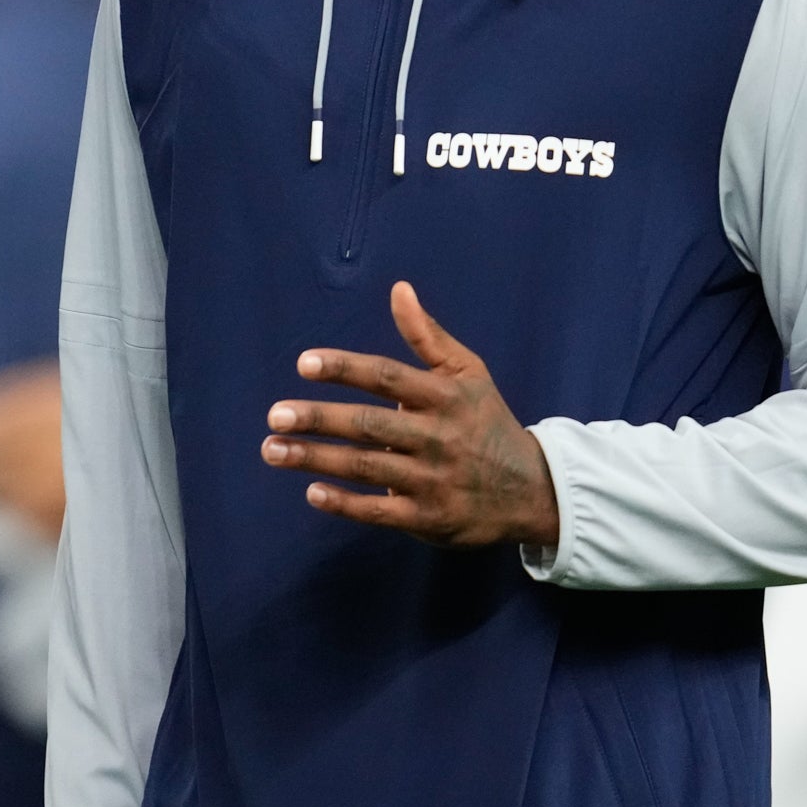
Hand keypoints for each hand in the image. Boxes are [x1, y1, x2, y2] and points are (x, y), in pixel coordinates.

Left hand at [259, 281, 558, 549]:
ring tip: (273, 449)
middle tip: (274, 415)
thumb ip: (428, 335)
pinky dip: (345, 504)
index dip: (345, 368)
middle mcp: (438, 436)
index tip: (304, 364)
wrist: (533, 490)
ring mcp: (433, 480)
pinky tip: (311, 492)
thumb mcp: (469, 373)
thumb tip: (398, 288)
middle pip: (369, 424)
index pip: (386, 377)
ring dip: (316, 459)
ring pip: (366, 467)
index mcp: (444, 396)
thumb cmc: (488, 422)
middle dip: (318, 420)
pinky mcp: (430, 518)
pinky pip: (380, 511)